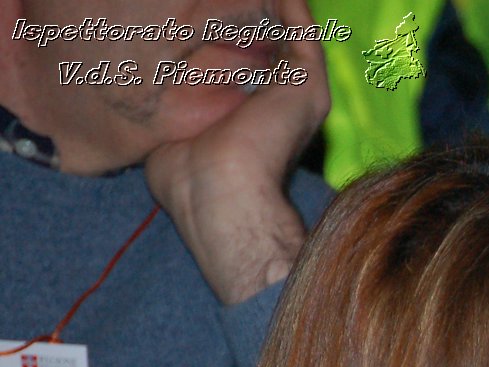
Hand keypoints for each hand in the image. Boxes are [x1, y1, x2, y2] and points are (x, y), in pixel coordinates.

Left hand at [143, 0, 330, 304]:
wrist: (219, 196)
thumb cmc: (190, 182)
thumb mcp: (172, 139)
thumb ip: (176, 117)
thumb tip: (153, 107)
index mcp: (258, 124)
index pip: (251, 72)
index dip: (232, 44)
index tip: (207, 20)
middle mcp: (286, 108)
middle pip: (274, 50)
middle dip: (253, 19)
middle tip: (233, 0)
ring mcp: (300, 96)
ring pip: (292, 37)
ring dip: (273, 8)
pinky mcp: (308, 85)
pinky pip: (303, 32)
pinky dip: (290, 6)